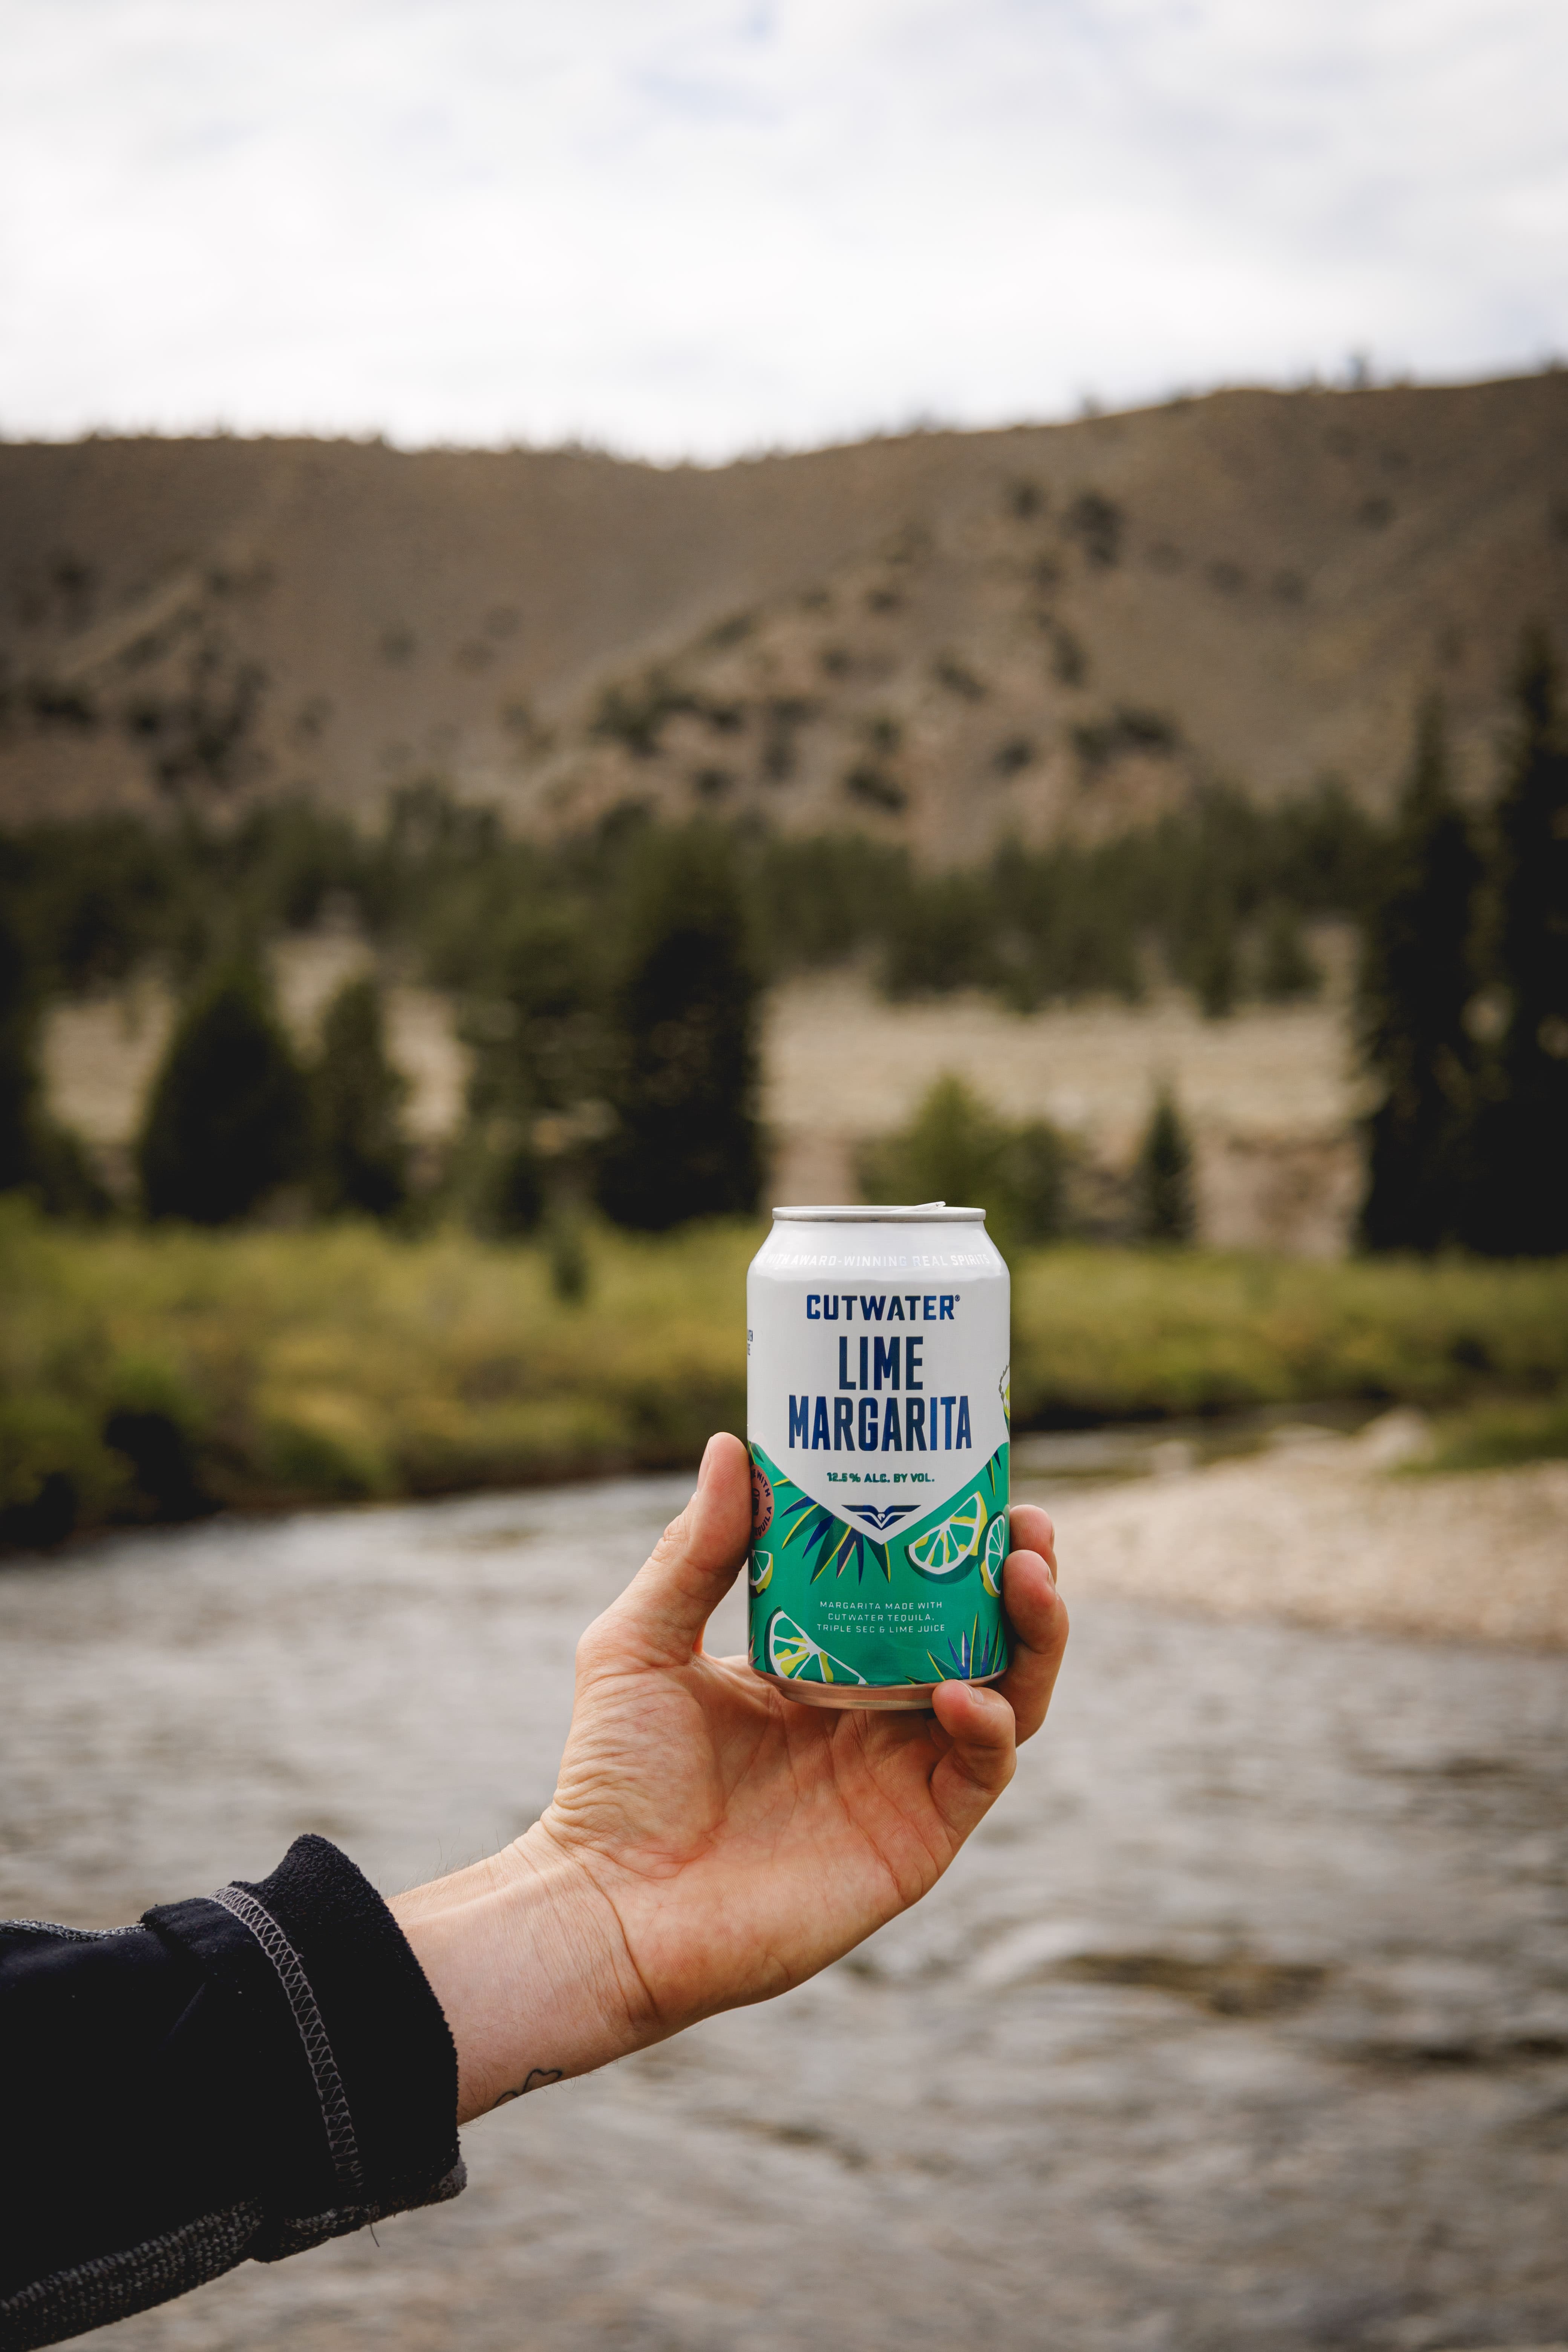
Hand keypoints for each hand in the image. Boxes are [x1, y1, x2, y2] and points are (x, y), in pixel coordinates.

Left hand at [393, 1432, 1065, 2122]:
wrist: (610, 1902)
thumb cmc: (613, 1777)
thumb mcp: (643, 1641)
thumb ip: (693, 1551)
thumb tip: (733, 1446)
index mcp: (827, 1667)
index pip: (915, 1594)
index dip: (955, 1544)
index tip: (973, 1484)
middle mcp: (877, 1719)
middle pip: (984, 1640)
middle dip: (1020, 1581)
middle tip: (1026, 1529)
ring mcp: (901, 1779)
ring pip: (1007, 1700)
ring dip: (1032, 1639)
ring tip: (1026, 1579)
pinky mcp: (914, 1839)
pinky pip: (980, 1774)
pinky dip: (987, 1726)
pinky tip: (960, 1693)